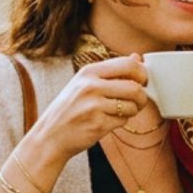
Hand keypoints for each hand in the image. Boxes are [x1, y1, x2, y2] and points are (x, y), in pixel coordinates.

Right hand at [28, 55, 149, 164]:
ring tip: (120, 112)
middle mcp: (90, 86)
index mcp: (88, 72)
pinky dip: (120, 122)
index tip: (142, 82)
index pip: (128, 65)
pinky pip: (123, 121)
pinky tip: (108, 121)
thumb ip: (111, 71)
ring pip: (131, 106)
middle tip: (138, 101)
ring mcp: (94, 106)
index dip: (142, 73)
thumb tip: (137, 57)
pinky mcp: (98, 125)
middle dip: (142, 96)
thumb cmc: (69, 108)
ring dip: (132, 111)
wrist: (50, 136)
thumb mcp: (84, 83)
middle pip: (134, 87)